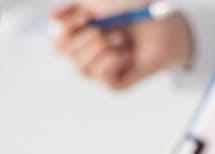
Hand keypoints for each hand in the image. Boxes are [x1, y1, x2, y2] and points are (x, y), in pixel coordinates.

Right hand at [51, 3, 192, 89]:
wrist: (164, 23)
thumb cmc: (133, 9)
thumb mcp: (98, 1)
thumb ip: (72, 7)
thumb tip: (50, 16)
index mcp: (80, 36)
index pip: (58, 43)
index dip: (67, 30)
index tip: (86, 16)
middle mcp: (87, 55)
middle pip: (67, 55)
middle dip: (89, 38)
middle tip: (112, 29)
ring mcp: (101, 70)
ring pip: (83, 68)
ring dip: (103, 48)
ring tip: (122, 40)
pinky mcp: (116, 83)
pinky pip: (102, 77)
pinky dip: (114, 61)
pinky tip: (127, 55)